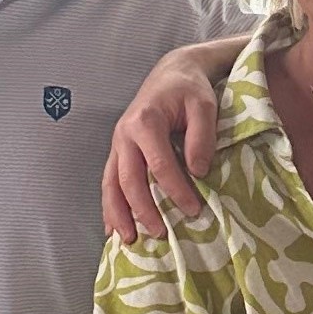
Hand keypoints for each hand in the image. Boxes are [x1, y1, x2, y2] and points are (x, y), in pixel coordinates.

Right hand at [103, 56, 225, 241]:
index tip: (194, 210)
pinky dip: (110, 206)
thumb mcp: (204, 106)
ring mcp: (117, 144)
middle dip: (143, 210)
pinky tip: (113, 229)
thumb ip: (202, 137)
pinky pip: (108, 182)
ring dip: (118, 214)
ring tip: (129, 240)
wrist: (172, 73)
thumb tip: (197, 172)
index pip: (159, 165)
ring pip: (111, 184)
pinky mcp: (118, 151)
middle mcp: (124, 134)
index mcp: (145, 121)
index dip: (176, 190)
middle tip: (161, 234)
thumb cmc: (190, 89)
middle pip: (129, 180)